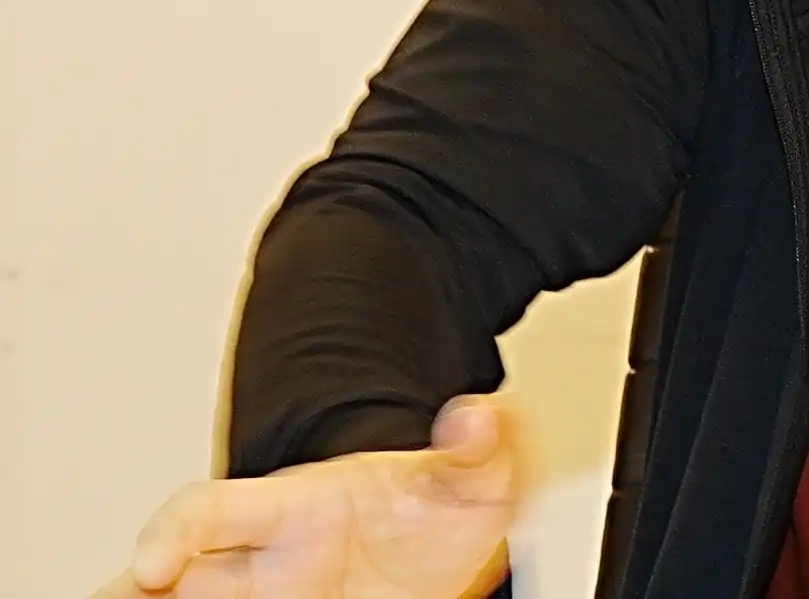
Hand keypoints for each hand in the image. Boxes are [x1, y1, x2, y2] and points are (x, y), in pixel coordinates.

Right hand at [88, 395, 524, 598]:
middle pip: (175, 580)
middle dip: (140, 593)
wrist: (449, 550)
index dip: (173, 532)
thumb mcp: (472, 476)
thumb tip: (480, 414)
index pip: (211, 509)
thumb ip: (480, 446)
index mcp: (294, 508)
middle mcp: (262, 562)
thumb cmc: (435, 505)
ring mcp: (268, 595)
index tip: (153, 564)